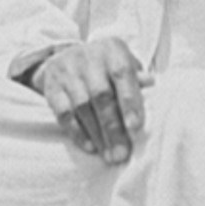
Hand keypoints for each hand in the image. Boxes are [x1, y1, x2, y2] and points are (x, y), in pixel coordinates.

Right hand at [31, 38, 152, 164]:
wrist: (69, 56)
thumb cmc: (107, 67)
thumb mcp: (124, 64)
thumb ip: (137, 79)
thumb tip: (152, 85)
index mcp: (112, 50)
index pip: (122, 74)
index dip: (129, 100)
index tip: (135, 127)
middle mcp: (88, 57)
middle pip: (101, 95)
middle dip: (112, 128)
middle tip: (121, 154)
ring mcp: (67, 71)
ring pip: (82, 106)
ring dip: (96, 134)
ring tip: (108, 155)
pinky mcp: (52, 87)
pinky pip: (63, 112)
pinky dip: (77, 131)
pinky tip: (89, 146)